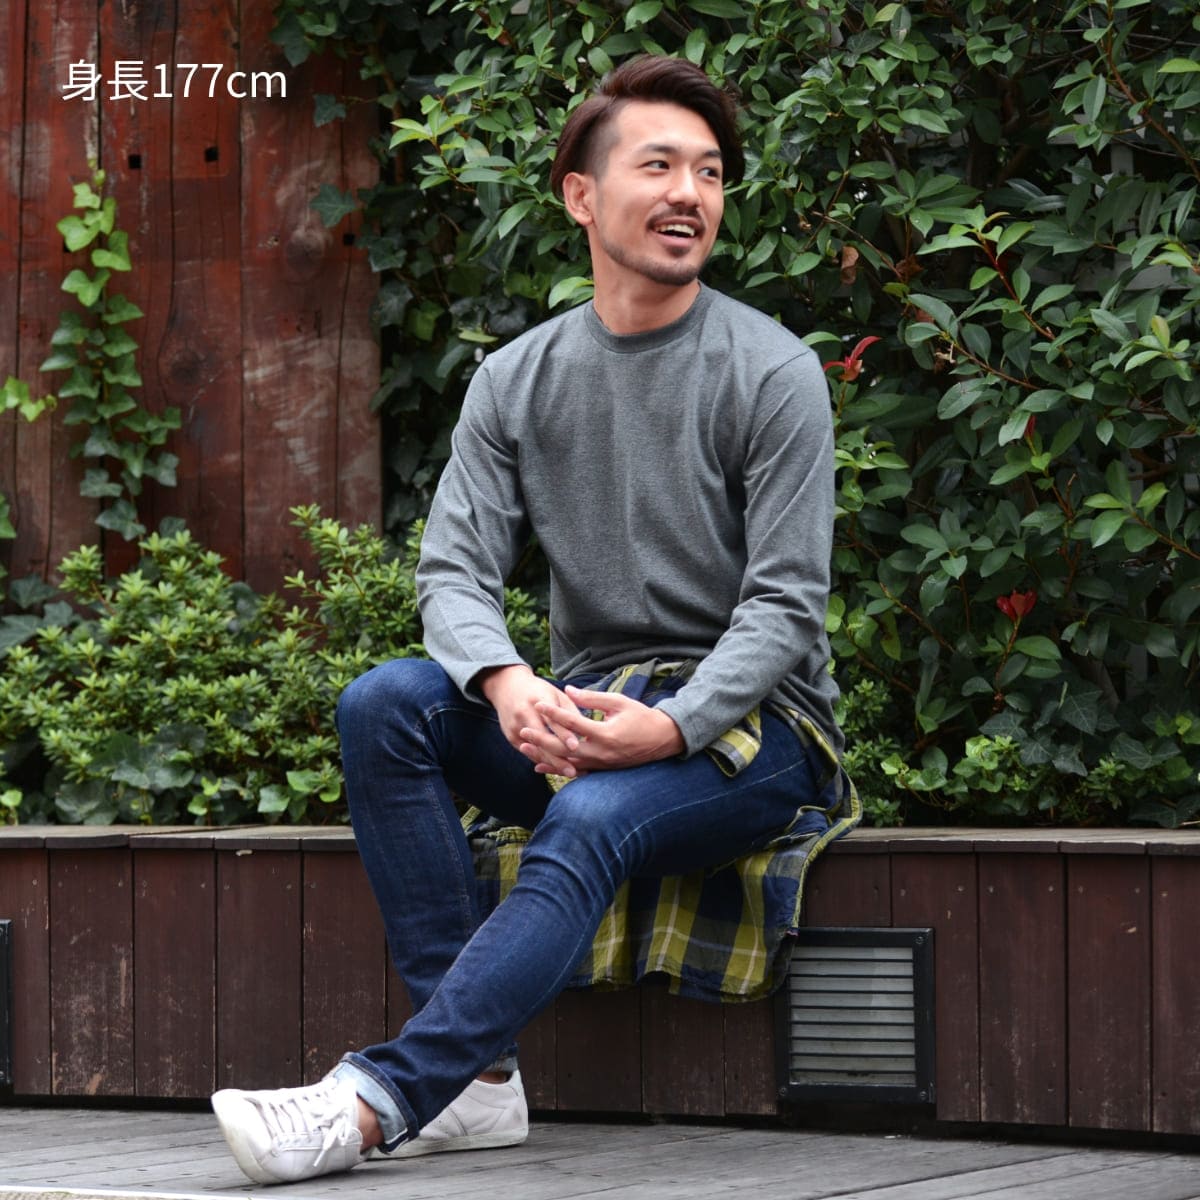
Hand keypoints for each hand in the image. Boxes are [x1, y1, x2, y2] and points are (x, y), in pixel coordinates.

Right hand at [477, 665, 581, 769]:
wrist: (507, 687)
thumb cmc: (539, 691)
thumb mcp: (556, 694)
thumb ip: (570, 712)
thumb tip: (587, 731)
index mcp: (538, 700)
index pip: (553, 720)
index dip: (564, 734)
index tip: (575, 746)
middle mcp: (524, 713)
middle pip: (542, 740)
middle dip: (557, 758)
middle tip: (573, 771)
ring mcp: (515, 727)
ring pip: (535, 750)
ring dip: (552, 764)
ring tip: (569, 774)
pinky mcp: (511, 736)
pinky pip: (528, 753)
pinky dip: (542, 762)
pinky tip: (556, 770)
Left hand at [523, 685, 684, 777]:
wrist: (663, 739)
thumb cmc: (641, 717)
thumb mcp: (619, 702)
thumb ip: (592, 698)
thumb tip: (568, 690)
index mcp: (605, 734)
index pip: (573, 723)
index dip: (554, 713)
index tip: (538, 704)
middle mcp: (601, 753)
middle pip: (564, 748)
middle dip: (541, 739)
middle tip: (523, 730)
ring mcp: (600, 764)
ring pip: (566, 763)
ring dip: (545, 755)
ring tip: (524, 747)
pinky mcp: (601, 769)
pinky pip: (574, 771)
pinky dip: (556, 768)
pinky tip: (540, 766)